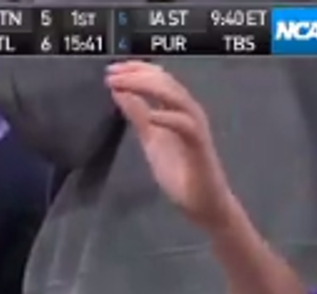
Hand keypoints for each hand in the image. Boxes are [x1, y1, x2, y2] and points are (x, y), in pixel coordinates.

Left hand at [106, 61, 234, 226]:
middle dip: (138, 74)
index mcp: (177, 110)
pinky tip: (151, 116)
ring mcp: (196, 128)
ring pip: (178, 98)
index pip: (159, 80)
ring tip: (124, 85)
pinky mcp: (200, 147)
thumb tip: (119, 91)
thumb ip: (138, 115)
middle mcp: (188, 114)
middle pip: (167, 83)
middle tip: (112, 72)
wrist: (204, 203)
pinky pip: (187, 127)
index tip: (112, 68)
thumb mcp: (151, 139)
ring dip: (150, 88)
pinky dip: (169, 118)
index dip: (136, 70)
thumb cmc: (180, 171)